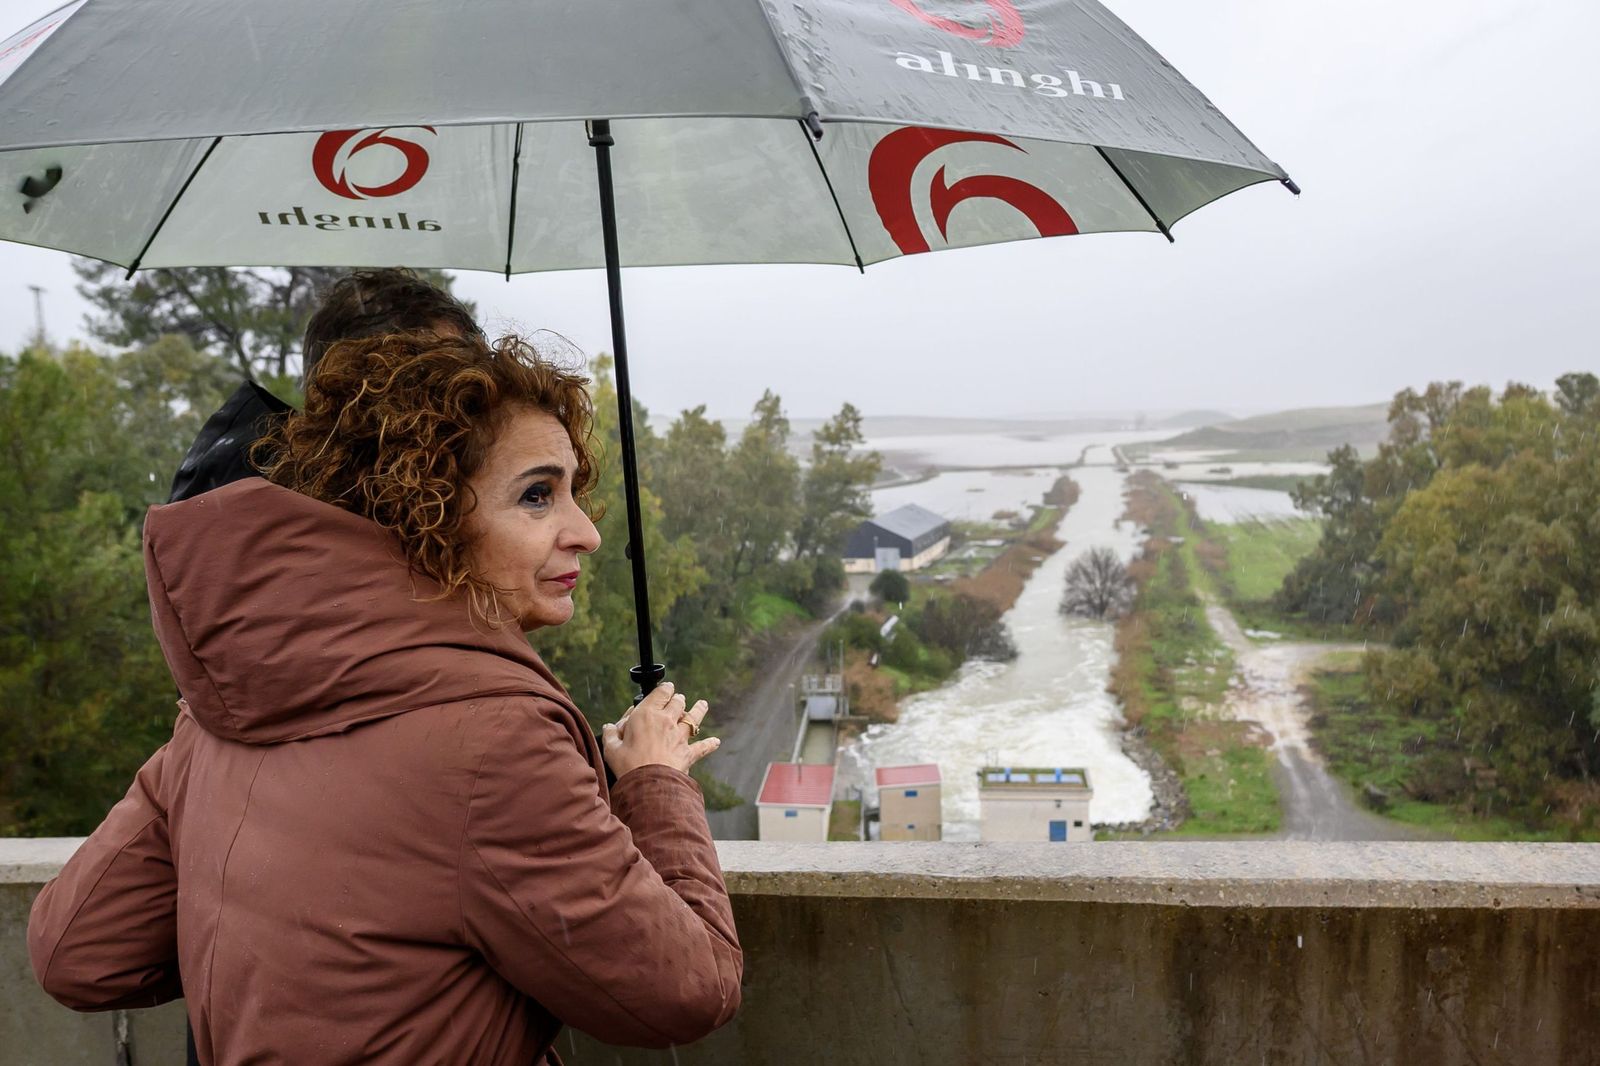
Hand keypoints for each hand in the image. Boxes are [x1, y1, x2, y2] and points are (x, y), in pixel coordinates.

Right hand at [601, 681, 718, 778]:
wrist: (649, 785)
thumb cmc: (628, 765)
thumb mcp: (611, 749)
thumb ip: (610, 734)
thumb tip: (609, 727)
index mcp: (647, 715)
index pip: (660, 693)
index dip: (664, 689)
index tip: (665, 688)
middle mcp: (666, 721)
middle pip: (678, 702)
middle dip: (678, 699)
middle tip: (679, 698)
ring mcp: (680, 736)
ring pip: (694, 718)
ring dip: (699, 710)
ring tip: (703, 705)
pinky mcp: (688, 753)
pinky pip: (702, 747)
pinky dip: (710, 744)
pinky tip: (716, 742)